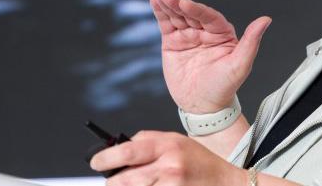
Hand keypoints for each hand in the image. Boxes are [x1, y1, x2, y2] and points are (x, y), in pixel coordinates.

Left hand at [90, 130, 245, 185]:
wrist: (225, 183)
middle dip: (112, 182)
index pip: (128, 151)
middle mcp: (169, 166)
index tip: (96, 162)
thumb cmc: (199, 162)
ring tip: (135, 184)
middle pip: (124, 179)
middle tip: (113, 180)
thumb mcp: (177, 141)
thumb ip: (149, 141)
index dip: (106, 158)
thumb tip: (119, 148)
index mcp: (169, 145)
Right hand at [150, 0, 270, 112]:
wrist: (203, 107)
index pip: (209, 17)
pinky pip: (167, 24)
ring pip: (178, 16)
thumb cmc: (224, 87)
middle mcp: (205, 31)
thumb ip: (251, 41)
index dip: (197, 9)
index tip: (185, 3)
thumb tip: (266, 19)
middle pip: (191, 13)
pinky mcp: (173, 42)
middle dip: (178, 4)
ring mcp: (189, 35)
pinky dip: (160, 12)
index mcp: (222, 33)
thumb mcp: (240, 65)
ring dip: (167, 4)